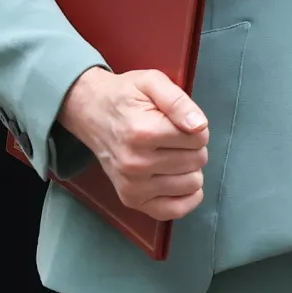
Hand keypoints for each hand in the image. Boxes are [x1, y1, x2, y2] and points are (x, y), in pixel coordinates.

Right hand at [58, 66, 209, 219]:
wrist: (91, 112)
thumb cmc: (126, 95)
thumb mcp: (152, 81)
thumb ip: (178, 101)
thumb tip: (200, 127)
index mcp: (143, 132)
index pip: (199, 138)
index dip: (196, 127)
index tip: (180, 121)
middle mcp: (136, 164)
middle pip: (197, 161)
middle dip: (193, 146)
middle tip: (173, 136)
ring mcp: (133, 186)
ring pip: (192, 184)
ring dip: (188, 168)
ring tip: (170, 153)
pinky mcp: (131, 200)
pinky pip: (174, 210)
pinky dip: (185, 196)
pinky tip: (177, 179)